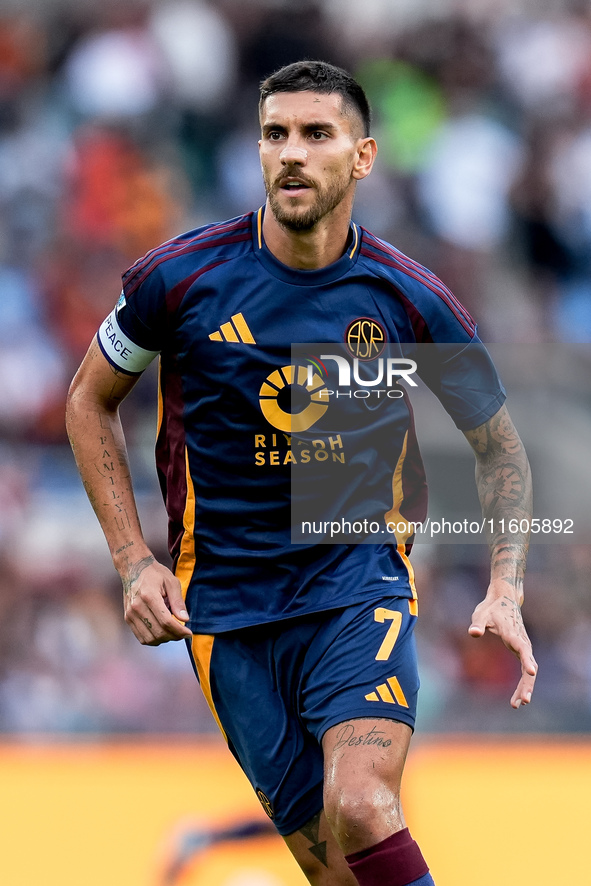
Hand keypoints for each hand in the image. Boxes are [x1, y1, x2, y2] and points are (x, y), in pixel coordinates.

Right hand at [121, 555, 192, 644]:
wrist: (134, 568)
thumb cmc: (155, 573)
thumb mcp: (171, 582)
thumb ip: (178, 601)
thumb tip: (185, 619)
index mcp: (149, 596)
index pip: (166, 622)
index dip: (179, 631)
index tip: (189, 633)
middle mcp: (137, 607)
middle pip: (158, 632)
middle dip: (174, 636)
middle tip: (183, 633)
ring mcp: (130, 614)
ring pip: (149, 639)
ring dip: (164, 639)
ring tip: (173, 632)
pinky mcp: (127, 618)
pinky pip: (141, 637)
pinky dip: (154, 639)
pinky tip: (162, 632)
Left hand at [468, 584, 536, 708]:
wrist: (504, 599)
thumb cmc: (491, 608)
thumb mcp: (481, 614)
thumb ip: (478, 624)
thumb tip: (473, 633)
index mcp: (513, 634)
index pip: (523, 649)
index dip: (527, 660)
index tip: (532, 672)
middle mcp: (522, 642)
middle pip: (530, 666)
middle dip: (527, 684)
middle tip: (522, 702)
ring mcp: (524, 647)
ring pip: (529, 671)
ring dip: (525, 688)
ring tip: (517, 705)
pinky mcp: (521, 650)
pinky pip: (526, 670)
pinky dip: (523, 684)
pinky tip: (517, 697)